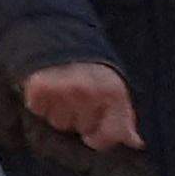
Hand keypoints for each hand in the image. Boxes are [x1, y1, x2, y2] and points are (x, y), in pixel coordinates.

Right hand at [24, 64, 145, 154]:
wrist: (55, 32)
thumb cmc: (90, 67)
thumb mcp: (114, 88)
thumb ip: (124, 118)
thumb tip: (135, 143)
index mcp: (112, 93)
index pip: (110, 135)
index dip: (101, 138)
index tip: (94, 131)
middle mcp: (88, 91)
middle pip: (81, 129)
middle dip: (77, 119)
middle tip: (75, 99)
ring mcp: (62, 88)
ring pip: (58, 123)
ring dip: (57, 112)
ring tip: (60, 93)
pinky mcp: (39, 86)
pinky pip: (38, 111)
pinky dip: (39, 103)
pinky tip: (46, 90)